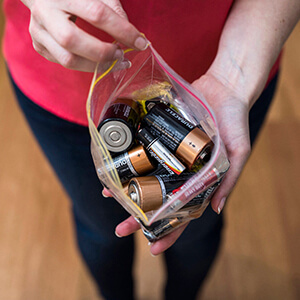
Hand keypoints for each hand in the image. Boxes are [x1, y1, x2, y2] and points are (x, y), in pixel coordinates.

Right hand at [22, 0, 146, 70]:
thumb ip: (114, 11)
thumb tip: (134, 38)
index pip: (97, 14)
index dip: (122, 31)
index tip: (140, 43)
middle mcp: (45, 13)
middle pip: (72, 41)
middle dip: (103, 54)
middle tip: (121, 55)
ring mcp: (38, 32)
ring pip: (68, 60)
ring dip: (96, 66)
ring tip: (114, 62)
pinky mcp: (40, 46)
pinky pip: (65, 64)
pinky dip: (87, 66)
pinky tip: (98, 61)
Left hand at [107, 70, 250, 253]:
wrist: (224, 88)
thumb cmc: (235, 121)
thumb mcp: (238, 152)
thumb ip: (228, 179)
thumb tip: (216, 209)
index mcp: (199, 181)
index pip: (183, 214)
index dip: (170, 233)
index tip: (152, 249)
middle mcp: (181, 172)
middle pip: (158, 200)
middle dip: (139, 217)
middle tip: (120, 229)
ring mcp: (169, 155)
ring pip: (146, 177)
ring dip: (128, 189)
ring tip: (109, 197)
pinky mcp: (160, 137)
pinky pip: (142, 152)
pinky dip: (129, 160)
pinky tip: (114, 168)